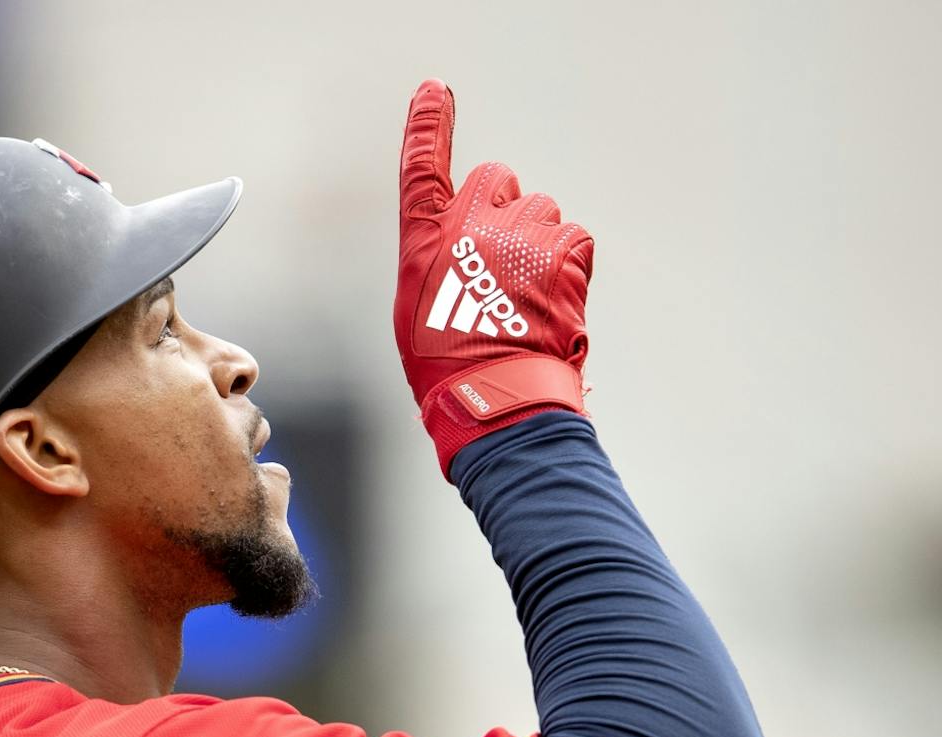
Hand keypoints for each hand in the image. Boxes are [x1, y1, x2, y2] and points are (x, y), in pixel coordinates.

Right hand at [394, 79, 593, 477]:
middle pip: (498, 181)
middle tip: (500, 262)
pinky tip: (550, 301)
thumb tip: (466, 260)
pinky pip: (572, 239)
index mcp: (426, 239)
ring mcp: (521, 233)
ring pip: (541, 213)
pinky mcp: (564, 249)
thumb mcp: (417, 310)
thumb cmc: (448, 364)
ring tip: (524, 297)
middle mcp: (472, 224)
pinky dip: (567, 265)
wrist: (494, 391)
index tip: (434, 92)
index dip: (428, 125)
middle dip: (503, 209)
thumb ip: (440, 264)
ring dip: (537, 244)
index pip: (423, 167)